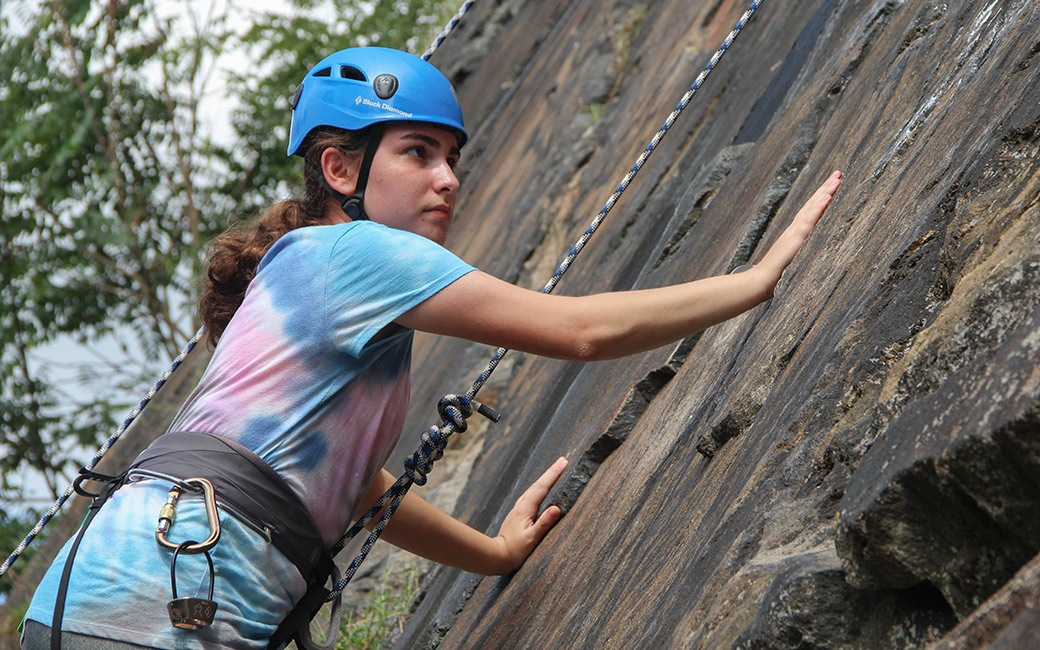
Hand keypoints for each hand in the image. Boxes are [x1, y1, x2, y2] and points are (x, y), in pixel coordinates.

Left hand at [493, 457, 568, 572]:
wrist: (496, 555)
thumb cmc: (515, 550)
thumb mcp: (532, 539)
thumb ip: (544, 523)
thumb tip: (556, 508)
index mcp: (526, 509)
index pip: (543, 487)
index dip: (554, 474)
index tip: (564, 462)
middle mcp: (521, 505)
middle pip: (538, 484)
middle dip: (551, 472)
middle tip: (563, 460)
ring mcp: (518, 508)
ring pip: (533, 488)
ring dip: (545, 478)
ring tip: (555, 470)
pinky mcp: (518, 514)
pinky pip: (530, 495)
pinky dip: (538, 488)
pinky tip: (540, 489)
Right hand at [756, 170, 841, 295]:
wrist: (758, 284)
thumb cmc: (773, 280)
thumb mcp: (792, 267)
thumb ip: (800, 261)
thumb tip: (811, 266)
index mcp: (794, 236)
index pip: (810, 213)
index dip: (821, 199)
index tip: (831, 186)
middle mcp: (794, 230)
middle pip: (812, 205)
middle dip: (825, 188)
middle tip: (838, 173)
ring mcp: (794, 234)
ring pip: (812, 209)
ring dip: (825, 192)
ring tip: (837, 179)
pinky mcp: (794, 240)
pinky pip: (809, 221)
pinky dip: (818, 208)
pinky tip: (827, 197)